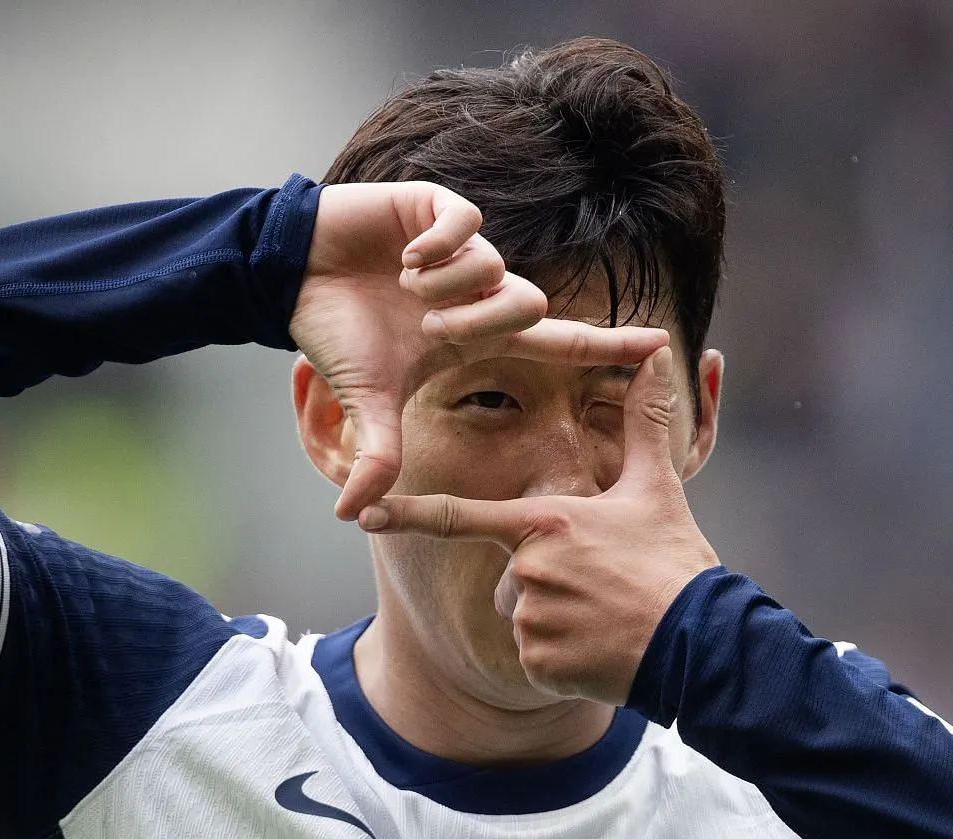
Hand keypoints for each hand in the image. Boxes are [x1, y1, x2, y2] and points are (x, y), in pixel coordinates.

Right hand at [289, 182, 669, 519]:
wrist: (291, 276)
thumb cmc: (336, 333)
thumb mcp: (364, 400)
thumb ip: (376, 454)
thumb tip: (351, 516)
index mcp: (476, 333)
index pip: (559, 340)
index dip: (608, 345)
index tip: (662, 346)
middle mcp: (480, 290)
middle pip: (530, 304)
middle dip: (481, 321)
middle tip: (428, 323)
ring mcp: (462, 247)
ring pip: (496, 267)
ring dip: (448, 285)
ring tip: (403, 285)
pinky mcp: (437, 208)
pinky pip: (466, 224)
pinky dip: (436, 246)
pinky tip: (404, 256)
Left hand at [352, 347, 720, 703]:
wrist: (700, 642)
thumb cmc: (674, 563)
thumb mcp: (657, 488)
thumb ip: (643, 421)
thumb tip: (653, 355)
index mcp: (544, 523)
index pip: (460, 516)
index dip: (408, 514)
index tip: (365, 515)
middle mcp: (527, 569)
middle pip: (511, 576)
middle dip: (547, 584)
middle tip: (603, 588)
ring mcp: (529, 619)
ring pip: (524, 617)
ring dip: (558, 622)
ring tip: (607, 618)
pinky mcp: (538, 664)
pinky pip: (536, 658)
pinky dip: (564, 659)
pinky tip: (600, 650)